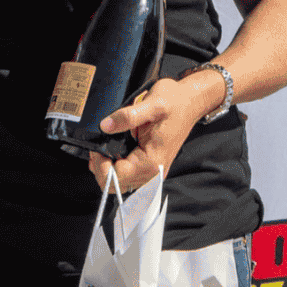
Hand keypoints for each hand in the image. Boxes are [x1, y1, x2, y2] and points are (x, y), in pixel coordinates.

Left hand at [87, 75, 217, 193]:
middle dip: (100, 168)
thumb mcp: (152, 104)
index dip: (101, 164)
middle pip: (116, 185)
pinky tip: (111, 151)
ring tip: (102, 148)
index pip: (118, 177)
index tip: (96, 147)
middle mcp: (154, 171)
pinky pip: (127, 175)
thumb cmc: (175, 102)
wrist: (190, 102)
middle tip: (97, 147)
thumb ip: (127, 116)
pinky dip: (114, 166)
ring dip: (106, 168)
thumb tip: (105, 126)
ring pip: (120, 182)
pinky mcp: (149, 165)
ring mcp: (152, 170)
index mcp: (153, 161)